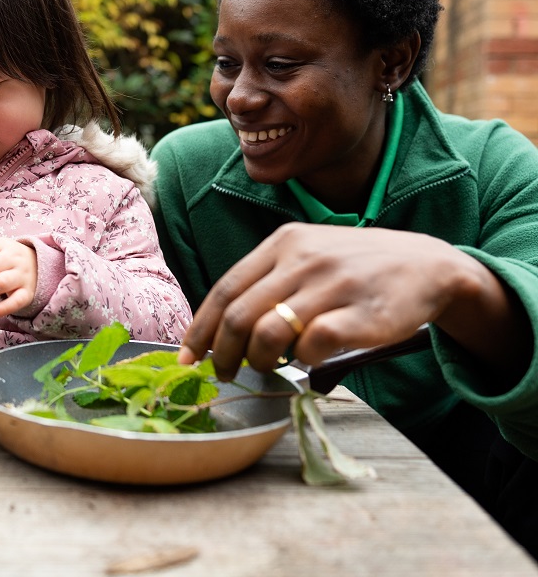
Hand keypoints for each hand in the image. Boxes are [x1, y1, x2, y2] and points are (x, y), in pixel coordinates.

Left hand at [179, 222, 504, 381]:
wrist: (427, 265)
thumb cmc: (356, 266)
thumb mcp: (309, 254)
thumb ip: (270, 280)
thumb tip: (222, 327)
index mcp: (284, 242)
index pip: (226, 289)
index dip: (201, 327)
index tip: (188, 356)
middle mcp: (302, 259)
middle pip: (239, 316)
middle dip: (222, 353)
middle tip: (224, 373)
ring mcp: (330, 286)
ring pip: (268, 334)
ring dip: (258, 361)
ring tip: (265, 367)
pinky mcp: (358, 315)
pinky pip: (311, 348)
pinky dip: (301, 362)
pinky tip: (306, 360)